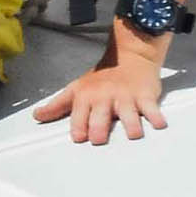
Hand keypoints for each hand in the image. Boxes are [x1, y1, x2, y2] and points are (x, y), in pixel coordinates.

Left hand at [33, 49, 168, 143]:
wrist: (130, 57)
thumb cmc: (101, 78)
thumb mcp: (77, 89)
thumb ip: (58, 105)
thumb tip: (36, 117)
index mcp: (87, 97)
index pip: (79, 116)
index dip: (79, 128)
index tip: (79, 138)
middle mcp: (105, 98)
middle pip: (100, 118)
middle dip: (99, 129)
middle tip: (99, 140)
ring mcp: (126, 97)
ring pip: (128, 114)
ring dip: (132, 125)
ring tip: (133, 134)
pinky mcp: (145, 96)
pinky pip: (151, 108)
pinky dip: (156, 116)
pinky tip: (158, 124)